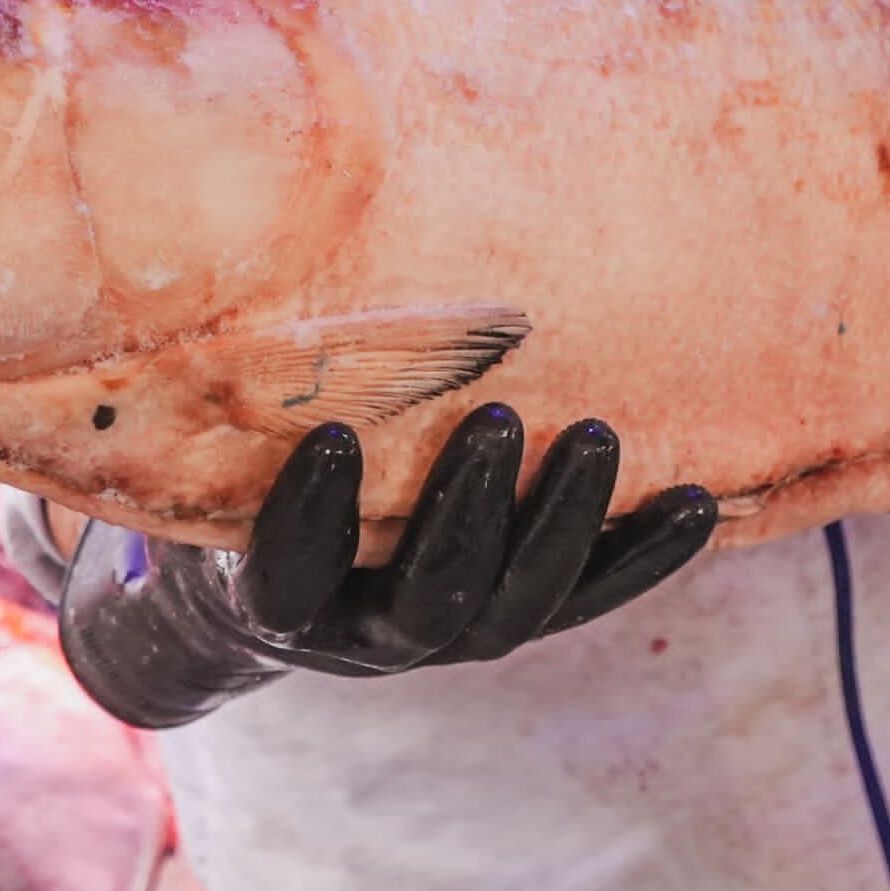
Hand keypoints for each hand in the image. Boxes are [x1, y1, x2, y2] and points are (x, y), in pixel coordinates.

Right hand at [56, 406, 719, 729]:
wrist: (262, 594)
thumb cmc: (228, 489)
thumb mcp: (200, 451)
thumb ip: (207, 391)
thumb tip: (191, 252)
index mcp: (272, 602)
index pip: (285, 576)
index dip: (308, 519)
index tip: (331, 437)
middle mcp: (363, 639)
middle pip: (430, 601)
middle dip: (469, 514)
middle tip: (501, 420)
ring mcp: (445, 638)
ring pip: (519, 610)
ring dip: (566, 526)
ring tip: (604, 437)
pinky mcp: (514, 618)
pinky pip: (588, 600)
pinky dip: (642, 556)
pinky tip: (699, 503)